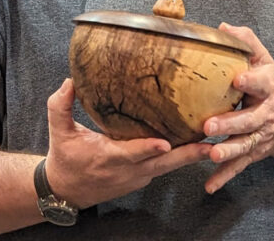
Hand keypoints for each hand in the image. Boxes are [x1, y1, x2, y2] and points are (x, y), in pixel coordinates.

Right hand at [44, 78, 212, 207]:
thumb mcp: (58, 131)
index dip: (147, 148)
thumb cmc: (65, 158)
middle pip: (162, 164)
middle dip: (187, 155)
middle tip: (210, 145)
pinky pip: (165, 168)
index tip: (164, 142)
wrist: (66, 191)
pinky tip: (198, 144)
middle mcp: (126, 171)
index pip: (130, 154)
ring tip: (214, 142)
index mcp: (107, 157)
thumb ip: (60, 106)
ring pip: (168, 167)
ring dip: (191, 157)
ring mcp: (137, 178)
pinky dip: (182, 158)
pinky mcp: (142, 178)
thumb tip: (70, 81)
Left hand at [202, 23, 273, 193]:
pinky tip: (209, 185)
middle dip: (230, 124)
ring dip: (228, 152)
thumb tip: (222, 26)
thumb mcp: (263, 59)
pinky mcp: (254, 152)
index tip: (237, 80)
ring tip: (211, 154)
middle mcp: (266, 113)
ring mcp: (260, 136)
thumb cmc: (269, 84)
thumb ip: (246, 41)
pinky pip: (239, 166)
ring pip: (244, 145)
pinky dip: (224, 176)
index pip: (260, 82)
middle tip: (210, 126)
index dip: (250, 81)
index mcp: (268, 87)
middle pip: (249, 120)